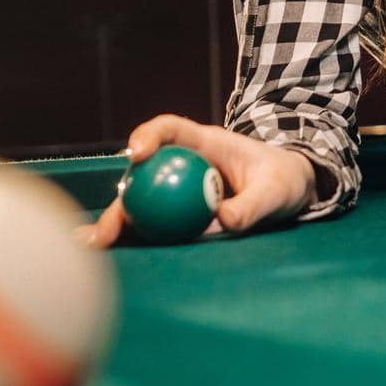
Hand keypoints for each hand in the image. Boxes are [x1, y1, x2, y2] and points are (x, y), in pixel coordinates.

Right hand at [76, 114, 317, 248]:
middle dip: (123, 196)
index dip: (149, 136)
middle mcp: (186, 163)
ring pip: (144, 200)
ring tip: (94, 247)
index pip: (171, 130)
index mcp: (208, 143)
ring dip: (119, 222)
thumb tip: (224, 221)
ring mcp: (180, 187)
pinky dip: (134, 237)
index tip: (136, 154)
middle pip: (146, 174)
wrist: (290, 190)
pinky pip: (156, 222)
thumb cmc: (284, 180)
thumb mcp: (277, 191)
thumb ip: (254, 204)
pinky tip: (111, 255)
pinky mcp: (182, 211)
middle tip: (107, 227)